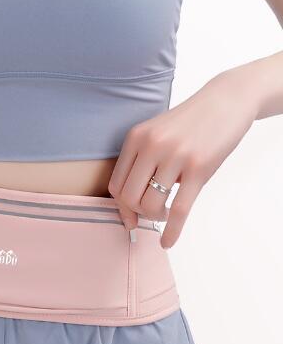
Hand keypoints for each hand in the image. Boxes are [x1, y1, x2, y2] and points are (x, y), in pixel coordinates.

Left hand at [108, 69, 257, 247]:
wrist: (227, 101)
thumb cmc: (190, 123)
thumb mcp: (157, 133)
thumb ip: (140, 163)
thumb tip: (128, 208)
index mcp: (136, 137)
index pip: (116, 184)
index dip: (121, 207)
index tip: (130, 216)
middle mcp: (152, 146)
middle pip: (129, 198)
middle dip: (138, 213)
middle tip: (151, 212)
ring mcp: (176, 157)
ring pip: (151, 206)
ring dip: (156, 218)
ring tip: (165, 213)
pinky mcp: (199, 169)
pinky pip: (179, 211)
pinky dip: (171, 232)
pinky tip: (168, 242)